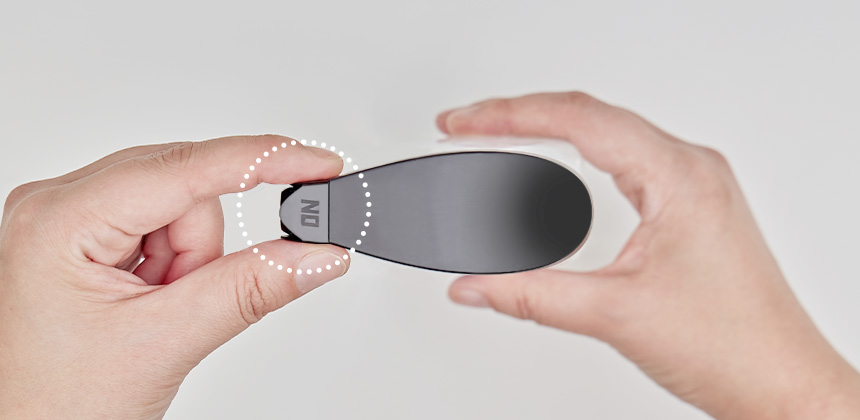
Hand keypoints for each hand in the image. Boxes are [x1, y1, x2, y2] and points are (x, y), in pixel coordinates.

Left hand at [0, 136, 349, 418]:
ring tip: (159, 314)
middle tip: (189, 301)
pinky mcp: (86, 240)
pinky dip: (177, 268)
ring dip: (190, 265)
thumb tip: (317, 255)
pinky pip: (164, 231)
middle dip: (203, 251)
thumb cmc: (54, 405)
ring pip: (181, 212)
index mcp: (60, 218)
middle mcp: (60, 207)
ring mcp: (71, 223)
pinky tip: (151, 303)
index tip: (318, 163)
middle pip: (185, 191)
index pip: (185, 169)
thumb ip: (251, 289)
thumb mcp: (163, 343)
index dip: (262, 161)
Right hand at [438, 92, 859, 418]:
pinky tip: (552, 157)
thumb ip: (529, 295)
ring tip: (497, 131)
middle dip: (520, 114)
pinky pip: (624, 158)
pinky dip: (576, 153)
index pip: (579, 120)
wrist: (782, 382)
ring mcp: (693, 184)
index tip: (463, 122)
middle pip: (589, 115)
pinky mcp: (688, 205)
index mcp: (680, 176)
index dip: (509, 115)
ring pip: (607, 133)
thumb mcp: (614, 313)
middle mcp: (691, 169)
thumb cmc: (733, 344)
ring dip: (548, 129)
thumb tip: (473, 285)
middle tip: (466, 124)